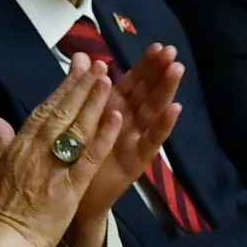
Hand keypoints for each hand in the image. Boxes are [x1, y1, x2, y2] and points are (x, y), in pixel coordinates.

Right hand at [0, 60, 123, 246]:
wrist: (5, 240)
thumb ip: (0, 142)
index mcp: (20, 144)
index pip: (45, 109)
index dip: (62, 87)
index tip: (77, 68)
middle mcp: (38, 148)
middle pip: (63, 111)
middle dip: (81, 86)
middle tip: (97, 64)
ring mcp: (56, 165)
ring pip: (78, 127)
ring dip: (94, 101)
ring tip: (108, 78)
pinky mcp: (72, 184)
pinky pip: (90, 156)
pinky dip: (103, 136)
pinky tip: (116, 117)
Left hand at [66, 44, 182, 246]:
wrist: (70, 201)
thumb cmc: (71, 160)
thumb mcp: (75, 120)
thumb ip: (80, 89)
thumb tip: (82, 57)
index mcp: (111, 110)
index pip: (131, 82)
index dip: (143, 65)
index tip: (157, 45)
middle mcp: (127, 123)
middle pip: (146, 92)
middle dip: (158, 72)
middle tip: (172, 51)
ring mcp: (134, 141)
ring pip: (152, 111)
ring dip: (165, 90)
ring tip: (176, 70)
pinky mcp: (136, 161)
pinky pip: (150, 141)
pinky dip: (162, 125)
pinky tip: (174, 109)